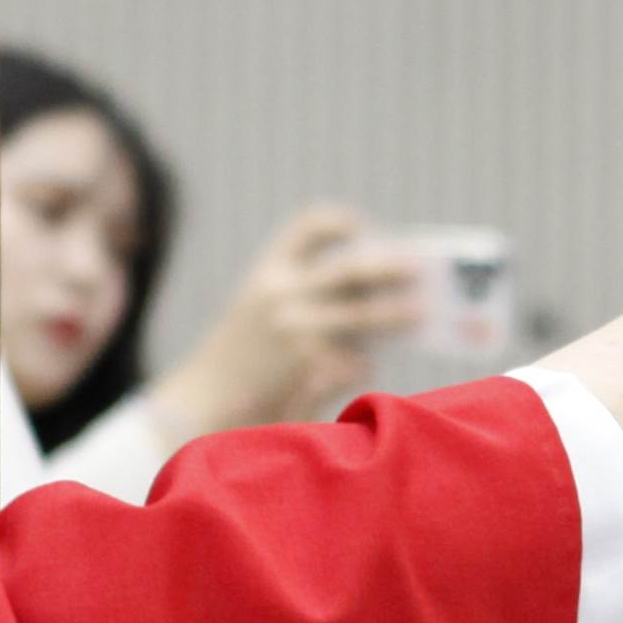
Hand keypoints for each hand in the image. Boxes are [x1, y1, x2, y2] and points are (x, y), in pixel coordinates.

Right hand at [155, 202, 427, 437]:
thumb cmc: (238, 358)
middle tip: (420, 269)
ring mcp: (295, 329)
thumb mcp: (256, 309)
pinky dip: (364, 362)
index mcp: (268, 270)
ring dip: (396, 314)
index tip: (366, 231)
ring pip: (362, 314)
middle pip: (352, 268)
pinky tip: (364, 365)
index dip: (344, 222)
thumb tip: (375, 290)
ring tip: (421, 315)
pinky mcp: (306, 367)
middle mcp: (281, 292)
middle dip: (390, 266)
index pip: (311, 224)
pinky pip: (354, 358)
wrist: (201, 401)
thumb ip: (305, 295)